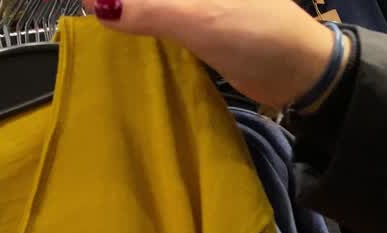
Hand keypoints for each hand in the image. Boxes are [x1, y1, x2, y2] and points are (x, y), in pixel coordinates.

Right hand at [80, 0, 336, 108]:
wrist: (302, 72)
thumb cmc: (258, 35)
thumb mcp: (200, 19)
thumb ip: (148, 8)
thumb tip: (93, 3)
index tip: (86, 5)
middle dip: (115, 0)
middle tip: (84, 11)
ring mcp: (195, 0)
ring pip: (148, 1)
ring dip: (122, 6)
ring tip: (91, 15)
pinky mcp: (196, 16)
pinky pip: (156, 11)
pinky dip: (136, 16)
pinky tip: (115, 26)